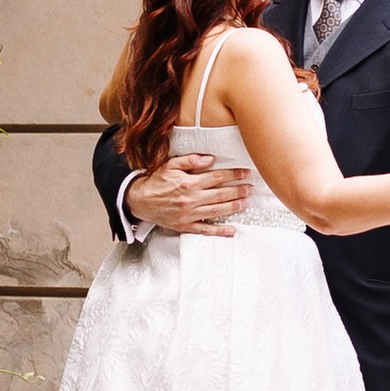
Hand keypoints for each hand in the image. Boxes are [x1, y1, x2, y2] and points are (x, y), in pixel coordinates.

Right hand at [128, 152, 252, 238]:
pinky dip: (218, 231)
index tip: (245, 172)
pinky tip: (230, 230)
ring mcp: (189, 215)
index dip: (233, 174)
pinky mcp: (185, 226)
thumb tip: (210, 159)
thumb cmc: (155, 181)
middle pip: (221, 194)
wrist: (138, 200)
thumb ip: (190, 160)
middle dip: (238, 190)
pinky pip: (205, 230)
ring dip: (233, 206)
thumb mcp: (170, 164)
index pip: (217, 177)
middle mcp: (191, 199)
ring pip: (217, 211)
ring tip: (246, 203)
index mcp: (189, 183)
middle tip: (251, 188)